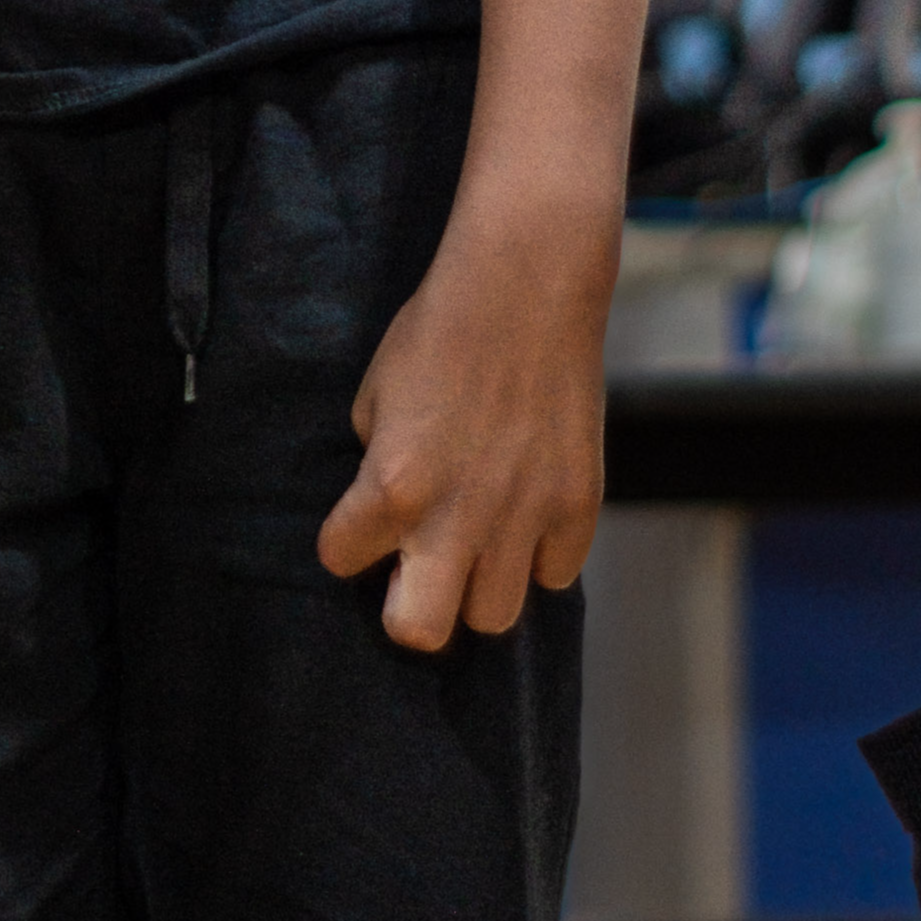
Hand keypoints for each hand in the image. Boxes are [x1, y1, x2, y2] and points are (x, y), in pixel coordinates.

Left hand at [317, 198, 611, 652]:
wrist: (526, 288)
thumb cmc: (438, 331)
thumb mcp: (375, 395)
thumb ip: (377, 464)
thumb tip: (387, 514)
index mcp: (392, 486)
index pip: (340, 559)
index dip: (346, 541)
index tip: (359, 524)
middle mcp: (457, 517)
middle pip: (421, 632)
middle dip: (410, 608)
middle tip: (415, 571)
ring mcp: (524, 518)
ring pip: (494, 616)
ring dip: (477, 585)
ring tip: (475, 542)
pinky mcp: (579, 508)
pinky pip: (554, 573)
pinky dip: (537, 554)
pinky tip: (525, 512)